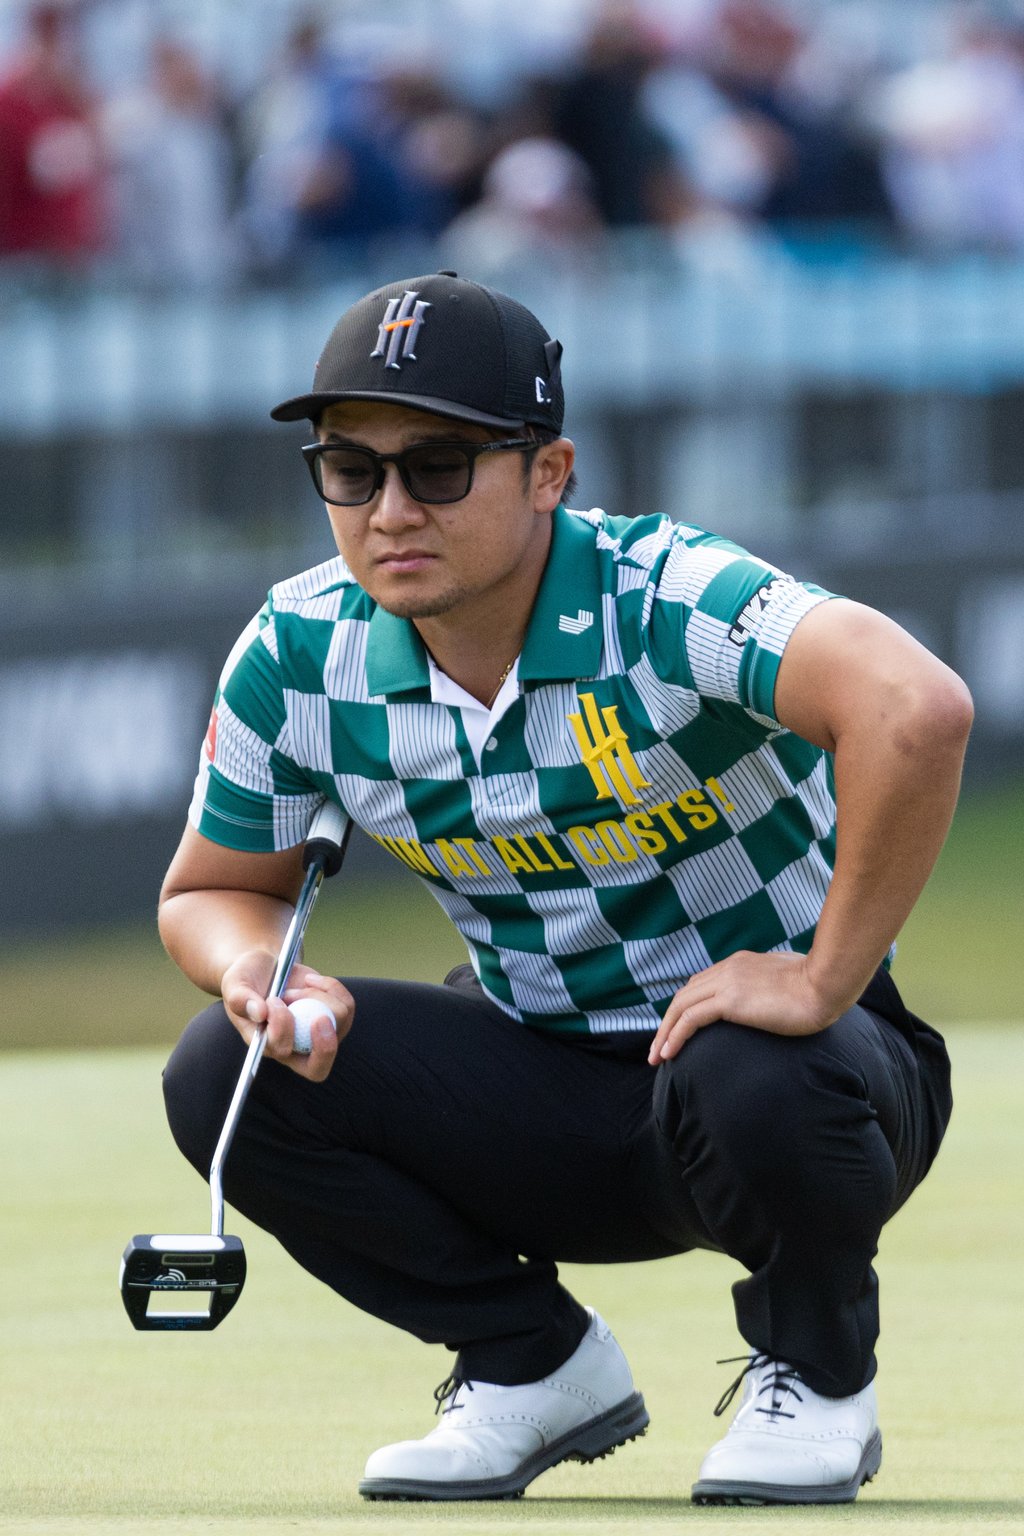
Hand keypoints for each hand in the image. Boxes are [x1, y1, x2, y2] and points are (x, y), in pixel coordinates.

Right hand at [221, 951, 353, 1081]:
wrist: (267, 966)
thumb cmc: (247, 980)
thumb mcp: (235, 984)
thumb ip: (241, 999)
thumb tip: (260, 1012)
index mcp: (268, 1045)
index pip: (283, 1055)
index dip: (282, 1032)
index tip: (273, 1000)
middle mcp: (295, 1047)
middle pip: (319, 1067)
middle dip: (324, 1046)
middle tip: (319, 1019)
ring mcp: (318, 1034)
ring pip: (339, 1024)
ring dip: (319, 997)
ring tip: (294, 987)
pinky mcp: (334, 1016)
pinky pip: (346, 1005)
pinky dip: (331, 987)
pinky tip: (310, 980)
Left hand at [648, 950, 843, 1065]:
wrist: (827, 984)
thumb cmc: (819, 986)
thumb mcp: (788, 980)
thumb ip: (773, 986)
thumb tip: (775, 998)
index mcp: (740, 963)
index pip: (701, 984)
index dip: (685, 1007)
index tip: (677, 1029)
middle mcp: (728, 969)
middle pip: (684, 995)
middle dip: (667, 1022)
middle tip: (658, 1047)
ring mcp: (727, 983)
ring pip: (680, 1007)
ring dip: (664, 1033)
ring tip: (656, 1057)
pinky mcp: (730, 1001)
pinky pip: (690, 1019)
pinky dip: (674, 1036)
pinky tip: (669, 1054)